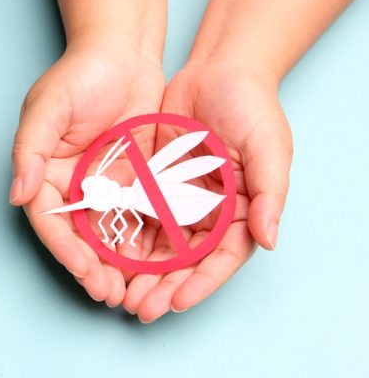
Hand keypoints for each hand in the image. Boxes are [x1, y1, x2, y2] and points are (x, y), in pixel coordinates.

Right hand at [10, 37, 164, 306]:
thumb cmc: (81, 73)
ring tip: (133, 291)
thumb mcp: (48, 108)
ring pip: (109, 233)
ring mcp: (104, 184)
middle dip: (94, 267)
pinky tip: (155, 263)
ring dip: (118, 264)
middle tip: (111, 294)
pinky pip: (138, 215)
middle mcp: (72, 184)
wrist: (124, 51)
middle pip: (79, 236)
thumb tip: (17, 195)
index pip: (51, 220)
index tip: (85, 272)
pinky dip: (143, 241)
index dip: (66, 250)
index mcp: (45, 171)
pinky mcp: (133, 179)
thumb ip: (29, 151)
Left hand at [123, 61, 292, 321]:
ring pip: (158, 246)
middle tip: (140, 308)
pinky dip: (125, 238)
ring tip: (121, 293)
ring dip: (141, 272)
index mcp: (241, 211)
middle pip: (185, 261)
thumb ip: (270, 193)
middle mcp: (209, 212)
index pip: (220, 258)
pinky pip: (137, 216)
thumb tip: (268, 240)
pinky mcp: (153, 184)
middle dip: (163, 287)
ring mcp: (179, 200)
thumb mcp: (269, 146)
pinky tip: (107, 256)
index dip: (200, 283)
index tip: (176, 302)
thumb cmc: (251, 105)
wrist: (216, 70)